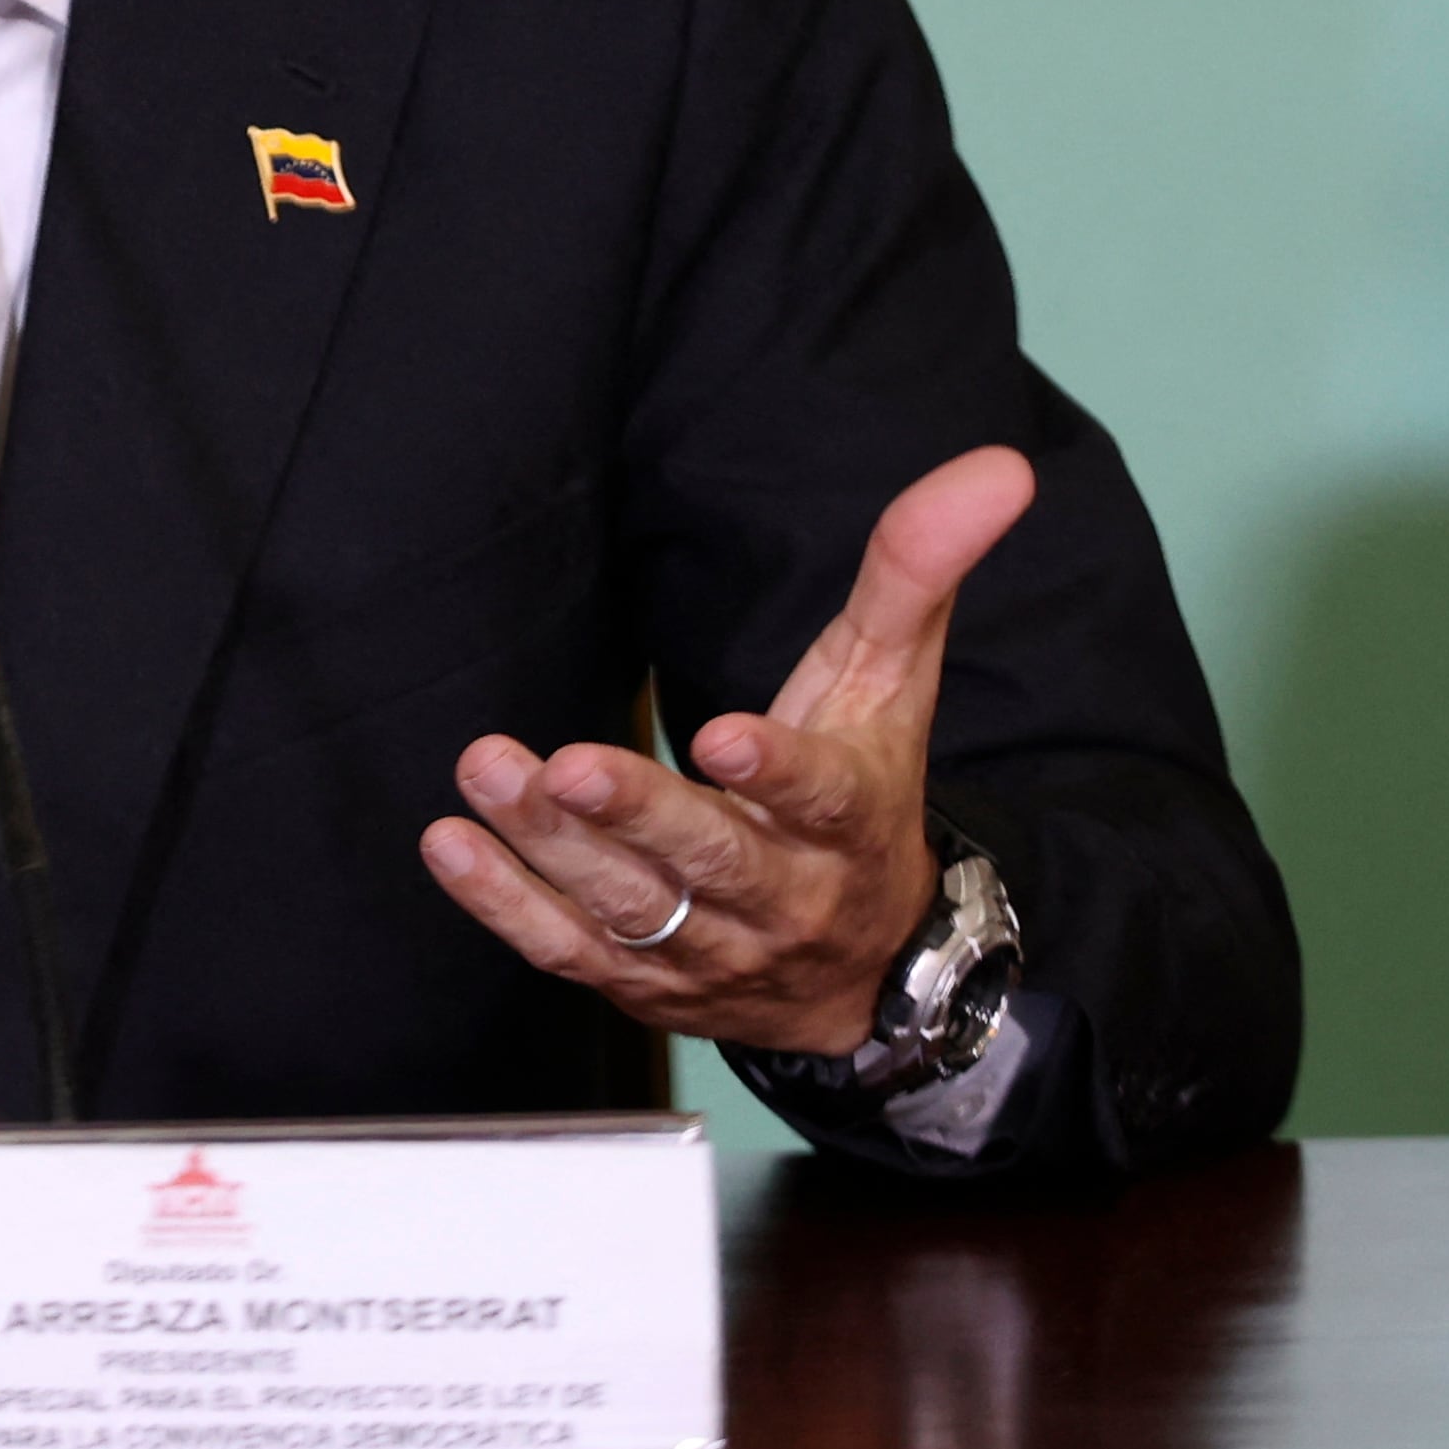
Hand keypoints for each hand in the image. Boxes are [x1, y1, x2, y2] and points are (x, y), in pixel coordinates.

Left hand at [418, 445, 1032, 1057]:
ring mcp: (710, 950)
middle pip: (711, 861)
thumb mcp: (892, 684)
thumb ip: (918, 572)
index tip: (725, 735)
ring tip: (486, 768)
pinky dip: (504, 903)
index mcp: (851, 825)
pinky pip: (568, 950)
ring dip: (551, 845)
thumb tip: (999, 466)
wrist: (865, 974)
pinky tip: (449, 844)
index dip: (777, 772)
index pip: (823, 799)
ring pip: (629, 904)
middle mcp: (784, 898)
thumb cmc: (866, 792)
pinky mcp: (642, 982)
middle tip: (569, 767)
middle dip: (640, 815)